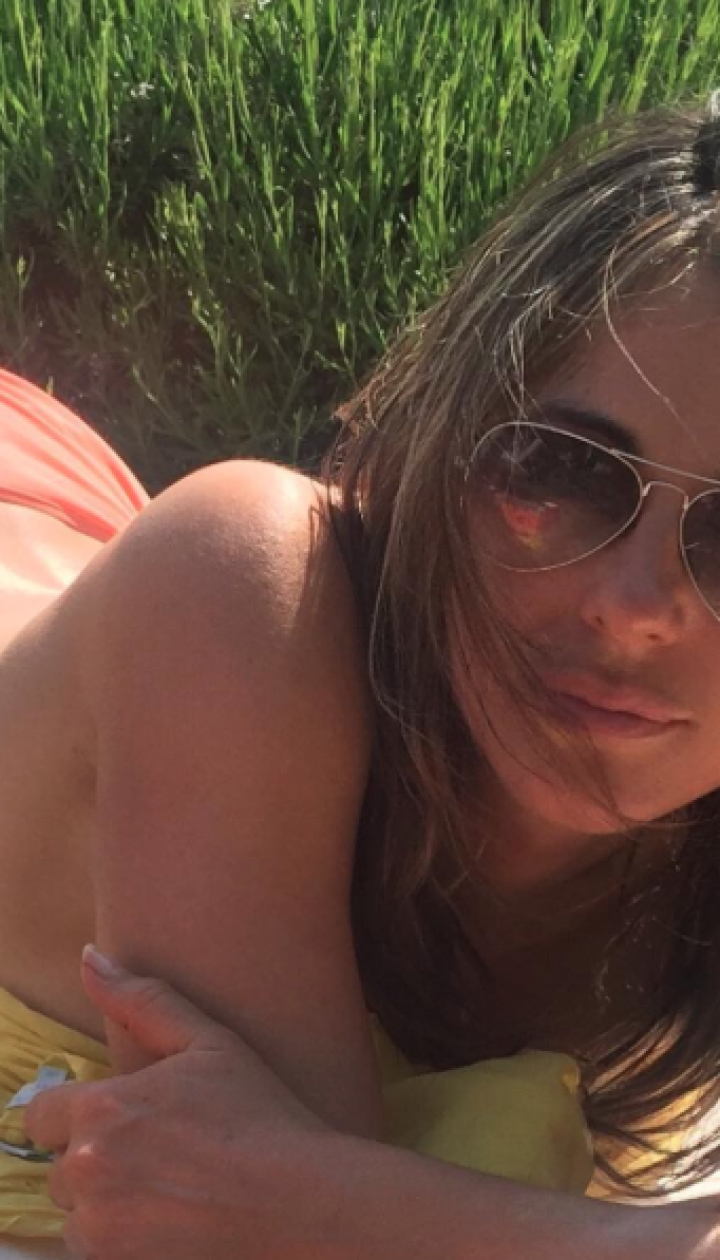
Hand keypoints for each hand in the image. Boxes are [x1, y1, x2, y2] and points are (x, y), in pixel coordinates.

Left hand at [25, 947, 328, 1259]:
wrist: (300, 1203)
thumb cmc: (259, 1117)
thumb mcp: (208, 1042)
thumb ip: (141, 1000)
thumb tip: (89, 958)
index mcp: (102, 1109)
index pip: (40, 1116)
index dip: (78, 1115)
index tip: (124, 1122)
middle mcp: (89, 1171)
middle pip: (59, 1169)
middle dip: (97, 1161)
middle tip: (160, 1156)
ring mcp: (100, 1230)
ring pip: (77, 1216)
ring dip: (107, 1206)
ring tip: (168, 1191)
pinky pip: (96, 1254)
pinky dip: (123, 1242)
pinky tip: (170, 1224)